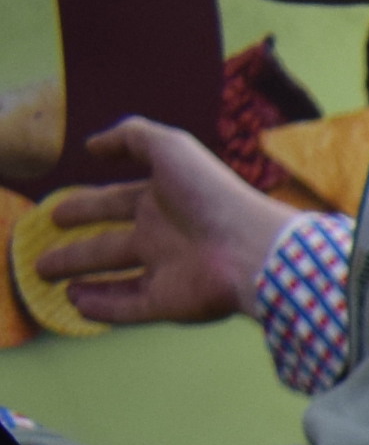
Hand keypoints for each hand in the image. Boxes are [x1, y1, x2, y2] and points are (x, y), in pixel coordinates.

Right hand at [36, 118, 303, 328]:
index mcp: (164, 202)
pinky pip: (131, 306)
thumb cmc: (212, 194)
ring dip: (83, 279)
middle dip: (76, 251)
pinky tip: (76, 304)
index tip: (57, 212)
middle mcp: (164, 238)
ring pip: (115, 278)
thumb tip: (93, 145)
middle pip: (109, 245)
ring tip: (49, 281)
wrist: (252, 247)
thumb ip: (131, 137)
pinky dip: (104, 307)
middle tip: (41, 257)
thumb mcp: (170, 148)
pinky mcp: (173, 303)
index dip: (86, 205)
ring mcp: (168, 272)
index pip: (115, 202)